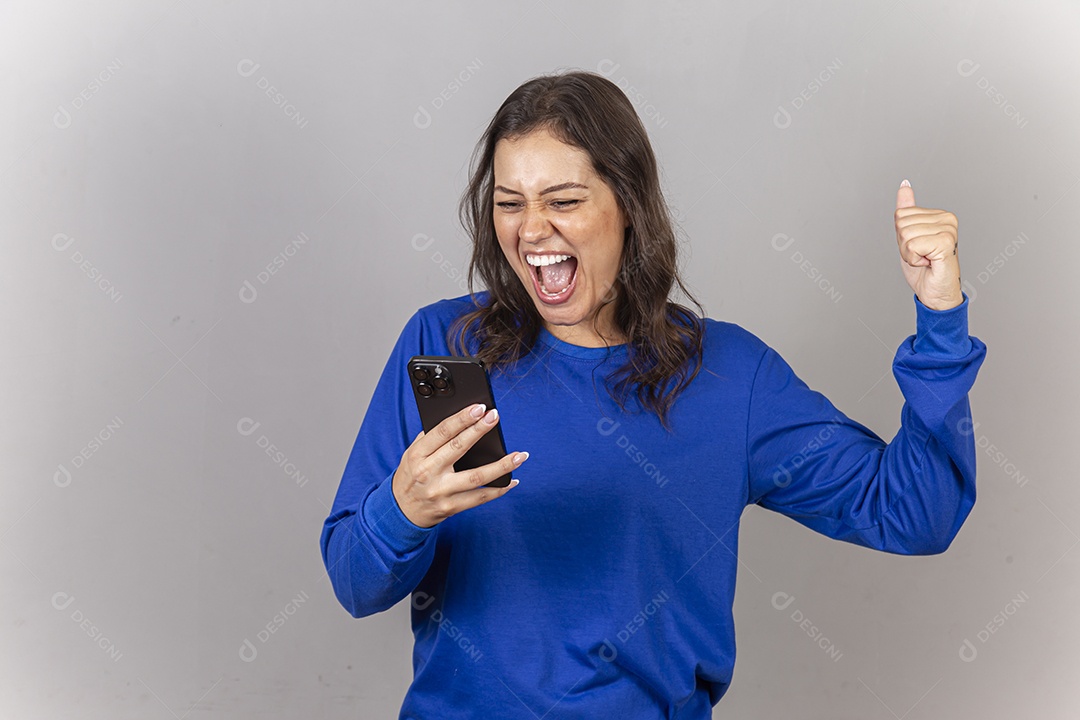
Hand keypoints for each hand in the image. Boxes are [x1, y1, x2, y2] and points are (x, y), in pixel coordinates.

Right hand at [392, 403, 527, 527]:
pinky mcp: (451, 507)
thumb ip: (431, 438)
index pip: (442, 432)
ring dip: (502, 466)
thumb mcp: (412, 453)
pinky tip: (512, 481)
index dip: (462, 418)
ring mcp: (441, 492)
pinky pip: (480, 498)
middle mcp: (428, 472)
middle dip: (479, 430)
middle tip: (495, 416)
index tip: (479, 408)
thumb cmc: (411, 475)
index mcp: (417, 454)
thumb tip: (461, 418)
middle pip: (459, 448)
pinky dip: (499, 489)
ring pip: (476, 477)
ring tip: (520, 455)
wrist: (401, 511)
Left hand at [895, 179, 963, 309]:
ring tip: (925, 259)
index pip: (900, 214)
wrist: (935, 293)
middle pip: (901, 223)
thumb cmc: (924, 268)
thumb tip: (904, 186)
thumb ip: (907, 210)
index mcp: (940, 215)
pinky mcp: (946, 242)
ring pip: (905, 235)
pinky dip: (913, 259)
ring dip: (910, 254)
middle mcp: (947, 219)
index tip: (917, 248)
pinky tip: (928, 263)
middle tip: (921, 256)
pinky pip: (912, 245)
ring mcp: (949, 230)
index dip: (901, 236)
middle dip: (904, 245)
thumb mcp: (908, 236)